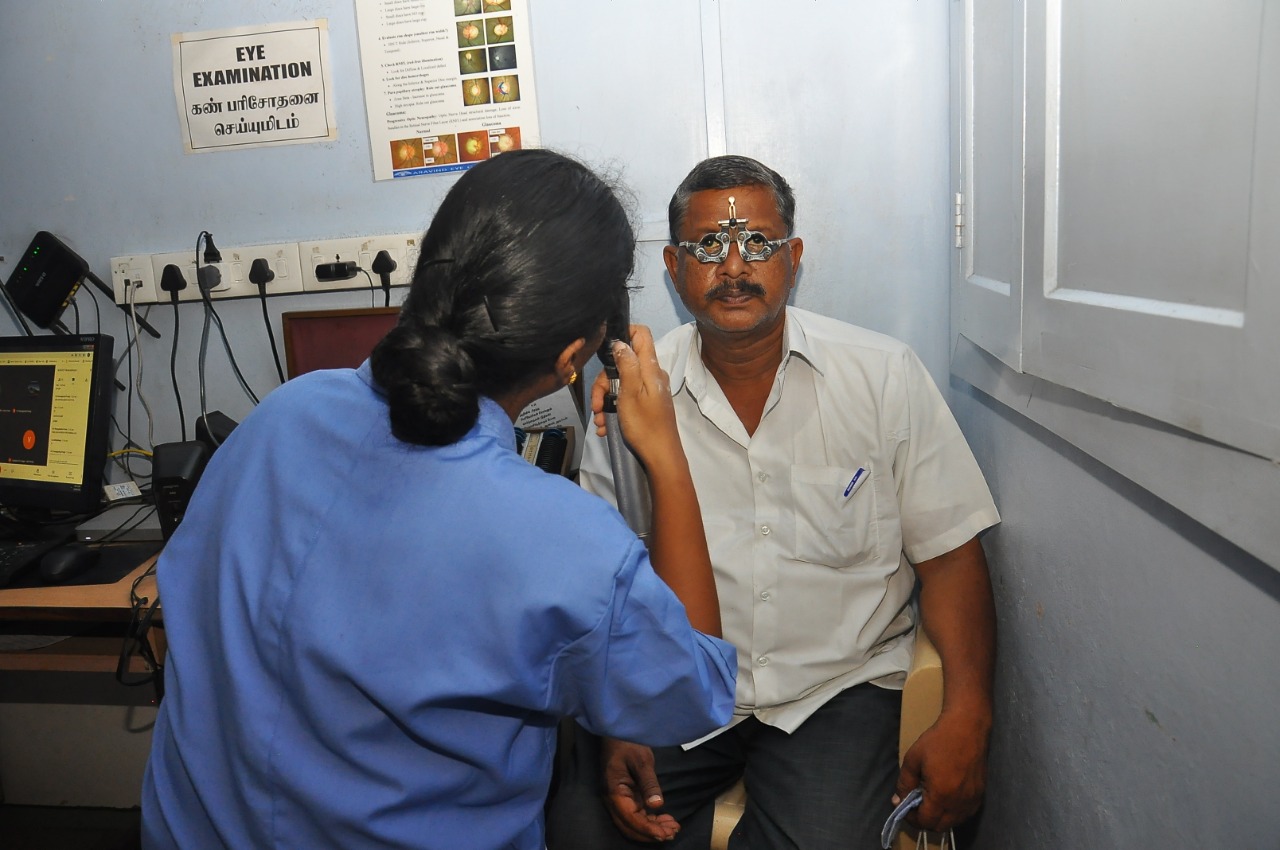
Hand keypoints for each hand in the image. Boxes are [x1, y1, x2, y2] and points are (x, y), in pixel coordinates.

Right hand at [590, 326, 680, 470]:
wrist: (661, 457)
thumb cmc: (645, 425)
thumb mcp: (630, 392)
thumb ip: (626, 364)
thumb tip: (620, 342)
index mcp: (650, 368)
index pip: (641, 334)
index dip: (624, 333)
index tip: (606, 350)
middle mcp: (652, 375)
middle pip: (623, 363)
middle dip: (604, 382)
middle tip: (596, 404)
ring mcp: (649, 391)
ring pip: (621, 384)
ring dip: (605, 401)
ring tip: (600, 421)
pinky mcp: (647, 404)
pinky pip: (626, 399)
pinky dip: (614, 410)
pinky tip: (606, 426)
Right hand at [599, 737, 679, 841]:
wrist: (618, 732)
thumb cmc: (628, 743)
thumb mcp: (642, 761)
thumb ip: (649, 784)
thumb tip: (657, 805)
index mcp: (614, 792)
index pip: (630, 819)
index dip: (647, 829)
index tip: (664, 834)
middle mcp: (613, 800)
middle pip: (630, 827)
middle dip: (651, 834)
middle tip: (672, 833)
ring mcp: (619, 800)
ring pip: (633, 823)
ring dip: (652, 829)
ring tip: (673, 828)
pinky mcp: (626, 797)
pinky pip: (637, 815)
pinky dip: (650, 820)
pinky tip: (665, 820)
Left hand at [894, 709, 989, 831]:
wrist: (967, 727)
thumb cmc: (938, 740)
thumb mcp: (913, 759)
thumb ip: (904, 783)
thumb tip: (898, 801)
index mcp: (941, 795)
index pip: (925, 822)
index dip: (912, 819)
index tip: (905, 808)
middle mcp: (959, 803)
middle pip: (940, 827)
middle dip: (925, 821)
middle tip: (916, 806)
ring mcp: (972, 800)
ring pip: (954, 822)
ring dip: (940, 818)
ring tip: (930, 800)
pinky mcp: (980, 794)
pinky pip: (965, 813)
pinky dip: (953, 812)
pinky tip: (946, 797)